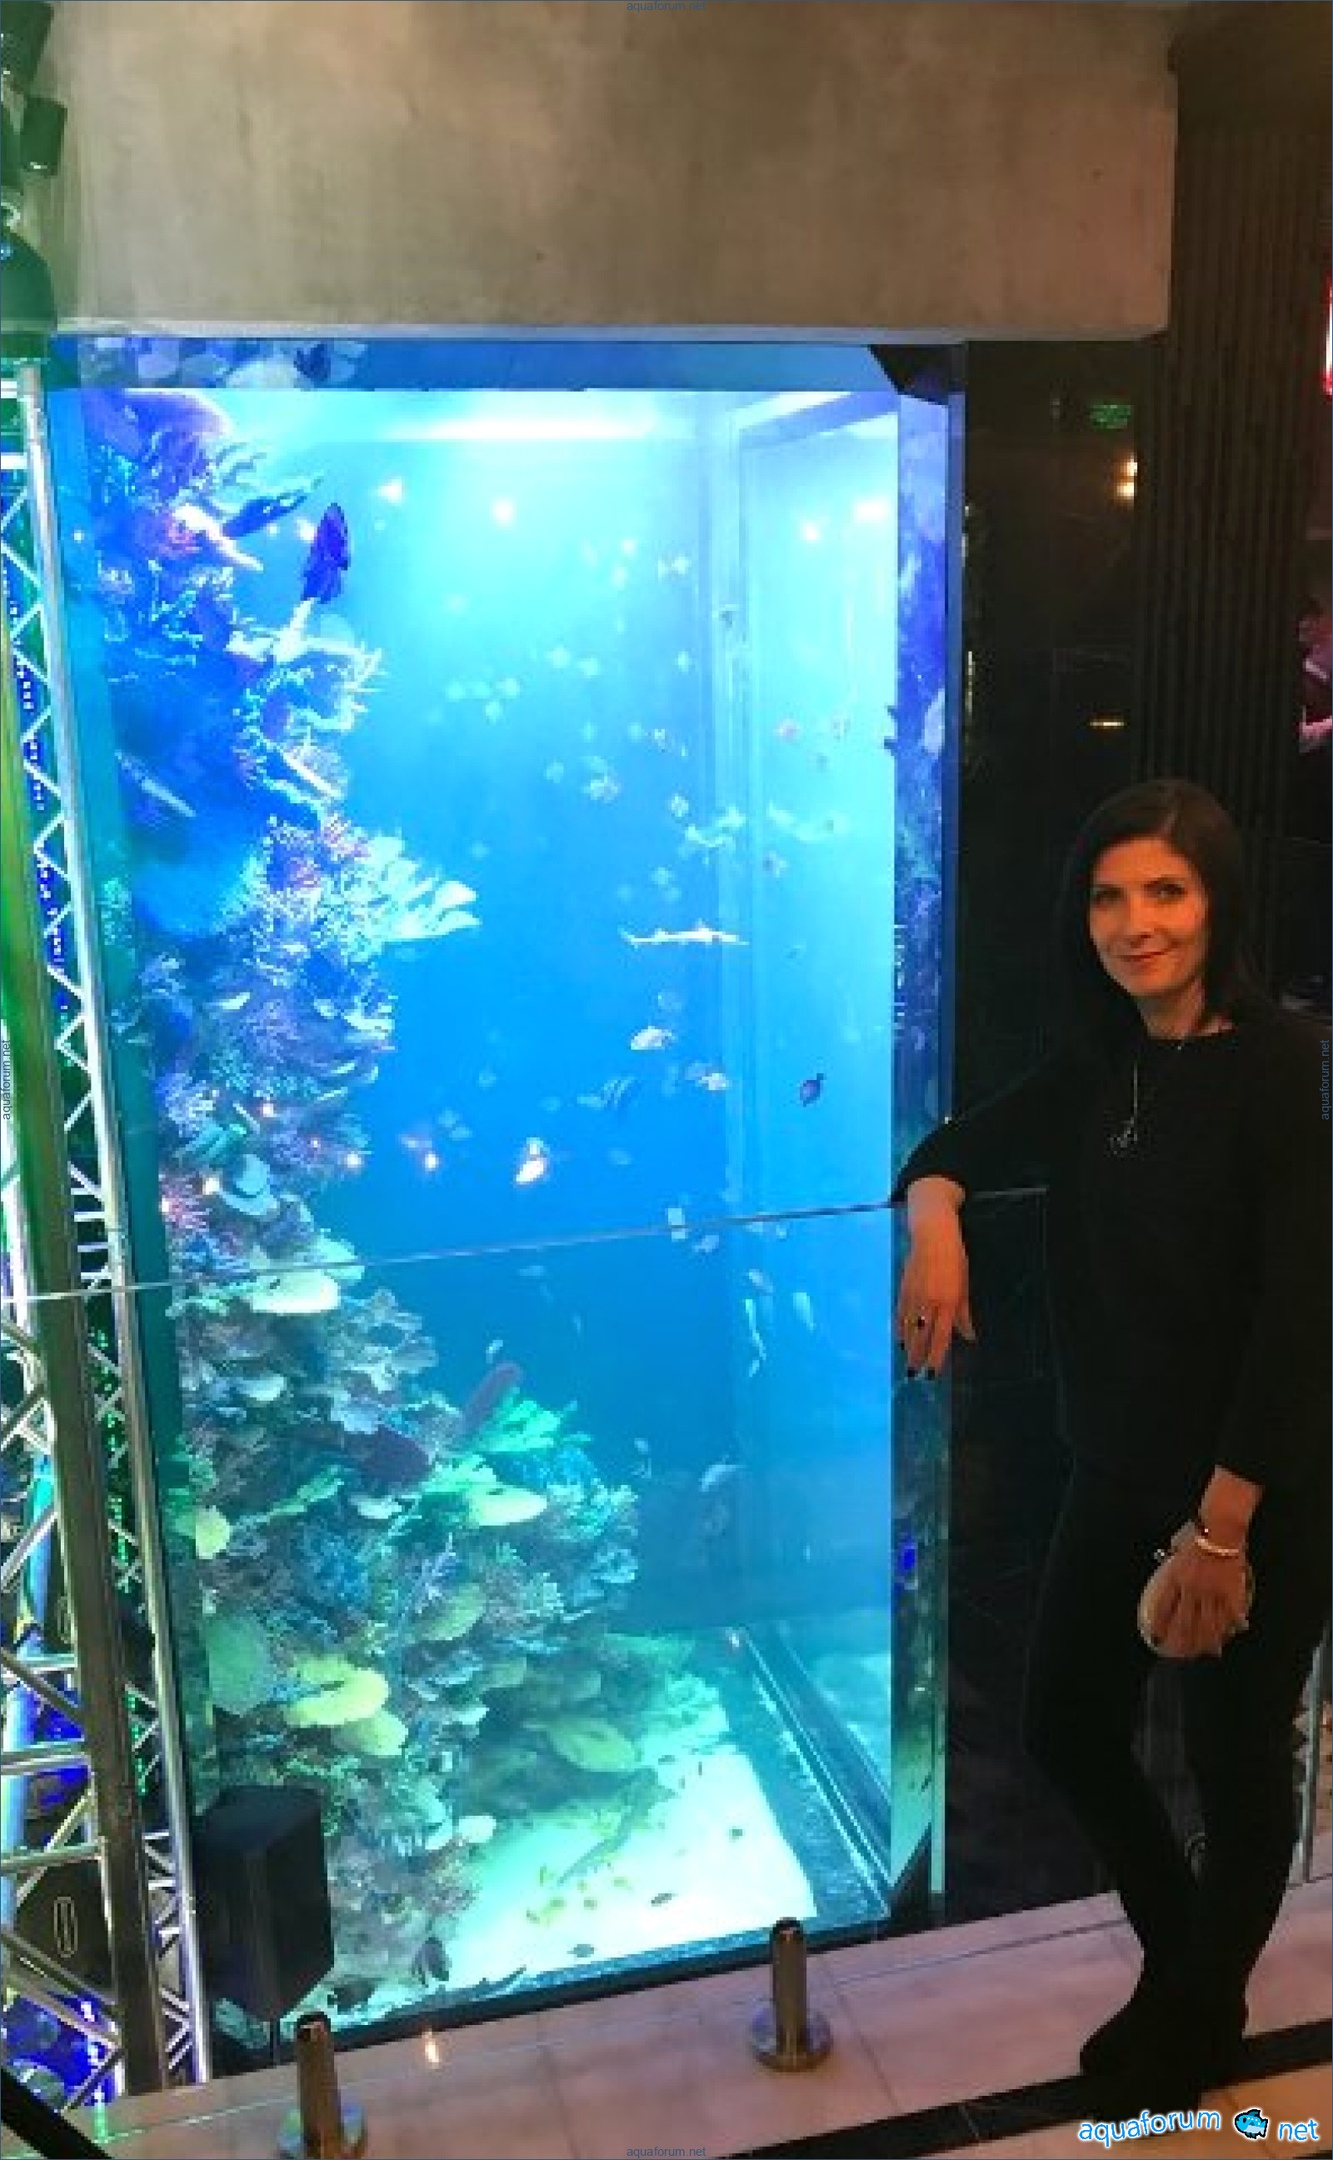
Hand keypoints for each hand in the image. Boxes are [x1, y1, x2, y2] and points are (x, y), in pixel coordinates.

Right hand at [895, 1220, 977, 1376]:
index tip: (932, 1372)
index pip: (941, 1336)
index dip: (936, 1356)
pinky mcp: (903, 1288)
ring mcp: (914, 1295)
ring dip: (908, 1346)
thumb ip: (964, 1314)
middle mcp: (930, 1301)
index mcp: (949, 1301)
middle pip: (922, 1335)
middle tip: (914, 1374)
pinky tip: (899, 1339)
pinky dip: (899, 1328)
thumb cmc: (954, 1258)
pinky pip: (900, 1314)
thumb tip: (969, 1337)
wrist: (932, 1234)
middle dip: (918, 1356)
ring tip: (906, 1361)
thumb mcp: (964, 1285)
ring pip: (909, 1327)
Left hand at [1141, 1530, 1251, 1658]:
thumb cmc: (1197, 1533)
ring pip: (1209, 1624)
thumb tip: (1165, 1560)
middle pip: (1186, 1622)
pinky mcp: (1230, 1592)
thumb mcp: (1177, 1546)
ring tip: (1209, 1651)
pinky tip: (1235, 1633)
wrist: (1220, 1530)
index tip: (1157, 1638)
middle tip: (1184, 1653)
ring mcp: (1212, 1593)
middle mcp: (1192, 1590)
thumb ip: (1172, 1557)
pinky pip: (1232, 1613)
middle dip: (1183, 1641)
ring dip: (1208, 1640)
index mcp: (1176, 1578)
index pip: (1164, 1608)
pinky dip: (1234, 1624)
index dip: (1160, 1625)